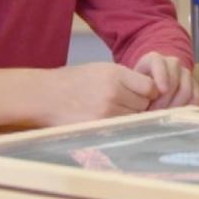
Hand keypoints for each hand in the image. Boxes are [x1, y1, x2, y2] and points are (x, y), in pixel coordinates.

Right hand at [30, 63, 156, 125]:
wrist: (46, 96)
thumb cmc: (75, 81)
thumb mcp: (101, 70)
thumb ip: (125, 78)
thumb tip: (151, 90)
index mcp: (115, 74)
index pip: (150, 87)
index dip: (149, 92)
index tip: (142, 93)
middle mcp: (114, 92)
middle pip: (144, 105)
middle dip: (139, 105)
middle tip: (124, 103)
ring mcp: (106, 111)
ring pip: (134, 118)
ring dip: (129, 117)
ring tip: (112, 111)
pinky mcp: (99, 126)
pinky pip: (121, 128)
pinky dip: (119, 126)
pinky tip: (108, 120)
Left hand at [135, 51, 198, 110]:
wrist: (148, 93)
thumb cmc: (137, 92)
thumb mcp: (133, 89)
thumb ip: (138, 93)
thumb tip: (144, 106)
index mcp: (153, 60)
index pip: (159, 62)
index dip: (161, 75)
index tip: (161, 91)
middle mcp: (171, 63)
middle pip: (174, 77)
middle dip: (166, 98)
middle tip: (157, 113)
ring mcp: (184, 73)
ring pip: (186, 88)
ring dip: (176, 104)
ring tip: (165, 116)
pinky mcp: (194, 85)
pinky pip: (196, 95)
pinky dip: (188, 106)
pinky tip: (178, 115)